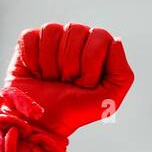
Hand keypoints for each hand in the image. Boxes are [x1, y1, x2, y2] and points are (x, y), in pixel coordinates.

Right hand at [2, 23, 133, 135]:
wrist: (44, 121)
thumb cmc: (77, 110)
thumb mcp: (109, 99)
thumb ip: (122, 73)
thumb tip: (116, 41)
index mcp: (99, 48)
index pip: (99, 36)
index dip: (90, 61)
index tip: (85, 83)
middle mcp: (77, 38)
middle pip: (75, 30)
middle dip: (71, 64)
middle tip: (68, 82)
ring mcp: (53, 38)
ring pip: (52, 30)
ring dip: (51, 63)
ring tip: (53, 78)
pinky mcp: (29, 41)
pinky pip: (30, 37)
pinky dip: (33, 60)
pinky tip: (37, 73)